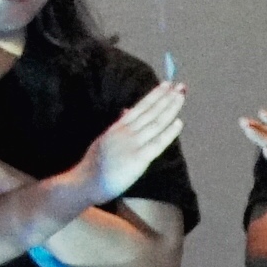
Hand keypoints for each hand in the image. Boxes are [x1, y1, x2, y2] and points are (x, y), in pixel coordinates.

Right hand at [67, 75, 191, 206]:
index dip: (154, 95)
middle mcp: (125, 132)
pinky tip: (178, 123)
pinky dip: (168, 132)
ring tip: (181, 97)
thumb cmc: (95, 164)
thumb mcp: (105, 139)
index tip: (166, 84)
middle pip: (150, 112)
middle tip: (180, 86)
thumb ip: (118, 126)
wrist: (86, 181)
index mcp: (118, 127)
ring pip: (155, 123)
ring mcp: (132, 144)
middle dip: (166, 98)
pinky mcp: (138, 159)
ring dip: (169, 108)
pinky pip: (157, 143)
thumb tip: (127, 111)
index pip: (139, 107)